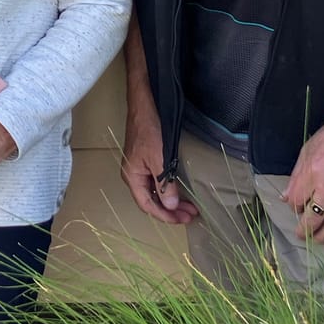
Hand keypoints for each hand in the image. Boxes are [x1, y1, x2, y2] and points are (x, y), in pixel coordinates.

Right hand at [119, 66, 196, 224]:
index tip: (183, 219)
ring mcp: (140, 167)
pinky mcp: (148, 159)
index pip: (148, 205)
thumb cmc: (149, 129)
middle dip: (171, 210)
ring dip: (171, 200)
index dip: (165, 215)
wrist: (145, 104)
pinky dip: (169, 189)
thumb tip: (170, 205)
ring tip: (189, 206)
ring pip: (155, 192)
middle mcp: (134, 175)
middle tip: (191, 215)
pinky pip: (157, 182)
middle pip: (151, 201)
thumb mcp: (159, 159)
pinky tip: (179, 191)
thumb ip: (164, 184)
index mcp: (132, 177)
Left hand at [281, 100, 323, 242]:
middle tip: (302, 235)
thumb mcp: (309, 148)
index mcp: (312, 173)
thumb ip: (297, 175)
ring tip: (319, 240)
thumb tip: (286, 197)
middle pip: (313, 218)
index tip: (297, 209)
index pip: (297, 201)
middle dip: (304, 230)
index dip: (294, 208)